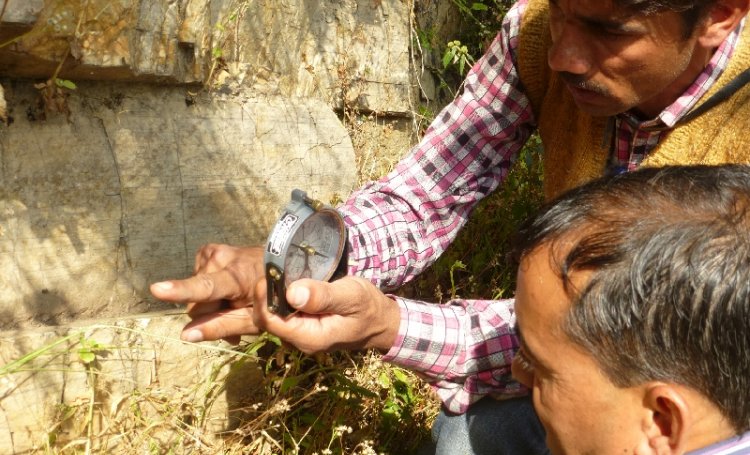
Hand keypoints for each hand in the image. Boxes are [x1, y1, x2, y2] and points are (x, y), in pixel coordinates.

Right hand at [150, 243, 264, 342]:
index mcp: (237, 276)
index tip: (157, 289)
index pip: (206, 287)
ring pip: (195, 293)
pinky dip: (210, 290)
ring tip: (235, 302)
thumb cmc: (270, 296)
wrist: (280, 265)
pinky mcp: (206, 250)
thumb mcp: (254, 319)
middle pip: (196, 303)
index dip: (181, 290)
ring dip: (211, 302)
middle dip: (211, 315)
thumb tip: (185, 336)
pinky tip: (227, 290)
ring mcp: (212, 251)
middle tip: (236, 316)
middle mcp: (220, 258)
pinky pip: (197, 280)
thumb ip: (221, 326)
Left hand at [255, 276, 400, 353]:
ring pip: (273, 315)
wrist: (381, 322)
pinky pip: (283, 312)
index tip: (268, 274)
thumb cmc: (368, 308)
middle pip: (266, 319)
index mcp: (309, 337)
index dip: (263, 299)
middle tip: (271, 268)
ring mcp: (301, 334)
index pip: (270, 322)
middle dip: (264, 295)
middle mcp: (300, 340)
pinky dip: (281, 296)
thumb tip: (292, 293)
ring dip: (271, 294)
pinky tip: (287, 280)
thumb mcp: (351, 296)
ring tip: (277, 271)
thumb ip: (323, 296)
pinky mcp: (303, 326)